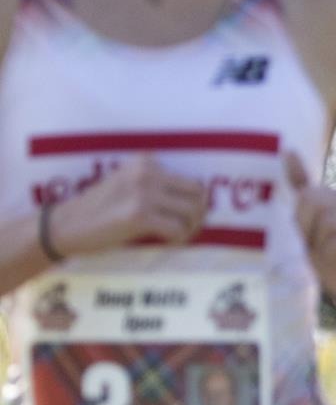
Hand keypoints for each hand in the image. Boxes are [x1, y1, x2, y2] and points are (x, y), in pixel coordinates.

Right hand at [45, 155, 205, 255]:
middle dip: (199, 215)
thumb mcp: (128, 185)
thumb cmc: (100, 209)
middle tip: (187, 229)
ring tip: (178, 236)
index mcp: (146, 162)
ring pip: (193, 211)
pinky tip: (168, 242)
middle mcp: (147, 172)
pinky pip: (178, 229)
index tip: (185, 217)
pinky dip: (179, 239)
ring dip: (191, 228)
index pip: (191, 181)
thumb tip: (200, 203)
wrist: (67, 224)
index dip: (195, 202)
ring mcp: (143, 192)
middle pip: (199, 194)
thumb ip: (157, 186)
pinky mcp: (139, 215)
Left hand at [287, 151, 335, 316]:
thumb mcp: (307, 222)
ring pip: (329, 223)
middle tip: (318, 248)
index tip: (309, 236)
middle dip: (310, 232)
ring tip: (330, 256)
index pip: (309, 195)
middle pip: (318, 206)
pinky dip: (332, 257)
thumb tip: (287, 149)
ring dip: (321, 246)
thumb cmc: (327, 255)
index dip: (301, 219)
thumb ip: (301, 187)